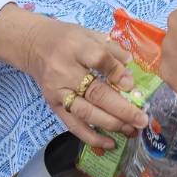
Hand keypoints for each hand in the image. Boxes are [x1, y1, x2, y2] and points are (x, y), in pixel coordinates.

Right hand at [0, 6, 145, 150]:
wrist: (33, 45)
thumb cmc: (68, 39)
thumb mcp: (90, 34)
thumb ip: (112, 50)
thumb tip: (131, 75)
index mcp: (76, 47)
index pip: (99, 59)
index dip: (118, 73)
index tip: (132, 85)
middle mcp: (64, 71)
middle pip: (96, 92)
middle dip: (122, 109)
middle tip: (142, 119)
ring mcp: (58, 91)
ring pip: (86, 112)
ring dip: (111, 124)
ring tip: (131, 131)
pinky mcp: (53, 105)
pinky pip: (73, 125)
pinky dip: (92, 137)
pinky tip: (110, 143)